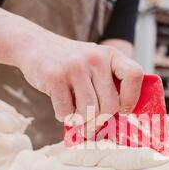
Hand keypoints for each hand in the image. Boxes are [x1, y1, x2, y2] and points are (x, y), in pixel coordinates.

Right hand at [17, 31, 143, 123]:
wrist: (34, 45)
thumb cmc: (71, 64)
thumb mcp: (95, 63)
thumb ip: (108, 84)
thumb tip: (120, 122)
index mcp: (110, 55)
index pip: (134, 75)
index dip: (131, 98)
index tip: (122, 110)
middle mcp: (95, 58)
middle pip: (110, 104)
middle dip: (101, 121)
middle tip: (93, 124)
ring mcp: (74, 66)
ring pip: (89, 111)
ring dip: (83, 122)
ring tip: (78, 118)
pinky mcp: (54, 77)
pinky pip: (67, 112)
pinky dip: (65, 117)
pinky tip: (63, 108)